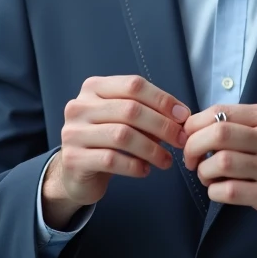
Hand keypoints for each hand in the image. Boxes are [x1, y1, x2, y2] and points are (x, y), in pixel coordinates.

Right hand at [42, 75, 189, 228]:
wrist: (76, 173)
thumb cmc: (106, 141)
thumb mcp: (124, 120)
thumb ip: (148, 114)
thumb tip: (181, 116)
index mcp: (94, 88)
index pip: (133, 85)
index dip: (162, 99)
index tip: (183, 116)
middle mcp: (79, 106)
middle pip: (130, 109)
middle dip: (162, 126)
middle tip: (181, 140)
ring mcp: (73, 132)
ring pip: (122, 135)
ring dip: (152, 149)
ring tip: (166, 160)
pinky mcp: (73, 159)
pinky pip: (111, 159)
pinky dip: (135, 166)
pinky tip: (145, 170)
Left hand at [183, 104, 256, 235]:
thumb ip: (236, 125)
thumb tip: (189, 128)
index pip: (220, 111)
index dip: (195, 125)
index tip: (189, 137)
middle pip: (218, 133)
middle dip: (193, 146)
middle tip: (191, 159)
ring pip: (221, 162)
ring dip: (203, 172)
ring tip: (207, 176)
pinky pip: (228, 191)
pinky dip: (213, 191)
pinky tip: (219, 191)